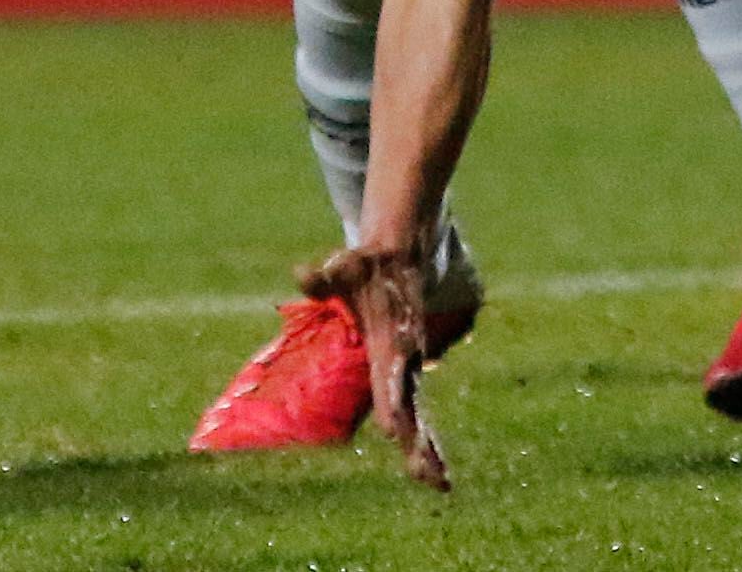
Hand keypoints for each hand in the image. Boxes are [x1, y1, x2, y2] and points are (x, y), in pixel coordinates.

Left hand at [296, 243, 451, 489]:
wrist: (401, 258)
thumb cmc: (365, 267)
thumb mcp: (344, 267)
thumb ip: (325, 278)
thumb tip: (302, 273)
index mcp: (391, 342)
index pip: (391, 379)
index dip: (392, 404)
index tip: (392, 431)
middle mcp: (407, 360)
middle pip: (412, 408)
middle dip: (418, 443)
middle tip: (427, 476)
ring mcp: (412, 369)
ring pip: (420, 416)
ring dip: (428, 450)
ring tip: (440, 485)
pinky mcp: (410, 373)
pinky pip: (418, 412)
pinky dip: (426, 440)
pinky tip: (431, 468)